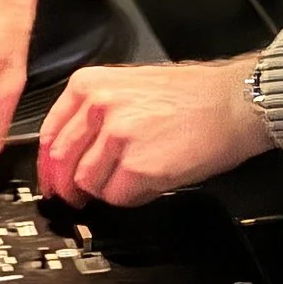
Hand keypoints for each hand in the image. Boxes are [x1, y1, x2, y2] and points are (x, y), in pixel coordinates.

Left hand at [36, 56, 275, 208]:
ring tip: (128, 181)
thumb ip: (96, 112)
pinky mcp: (139, 167)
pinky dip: (129, 198)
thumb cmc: (194, 95)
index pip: (49, 133)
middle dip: (66, 187)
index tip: (51, 179)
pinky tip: (147, 185)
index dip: (48, 165)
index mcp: (90, 84)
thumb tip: (74, 149)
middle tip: (76, 198)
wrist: (234, 103)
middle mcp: (99, 107)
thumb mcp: (131, 85)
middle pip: (61, 162)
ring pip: (87, 183)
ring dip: (104, 191)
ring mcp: (117, 137)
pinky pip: (117, 197)